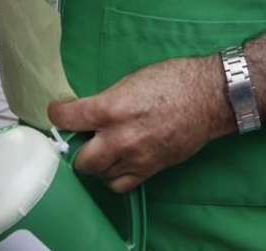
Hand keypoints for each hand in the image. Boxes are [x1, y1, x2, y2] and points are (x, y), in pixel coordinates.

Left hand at [47, 55, 232, 193]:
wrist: (208, 97)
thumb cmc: (172, 80)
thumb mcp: (131, 80)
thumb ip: (107, 100)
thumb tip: (89, 111)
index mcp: (111, 108)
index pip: (67, 118)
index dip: (57, 114)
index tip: (58, 112)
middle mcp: (119, 137)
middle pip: (81, 160)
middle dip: (78, 149)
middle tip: (83, 137)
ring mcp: (135, 157)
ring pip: (99, 175)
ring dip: (97, 164)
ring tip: (102, 150)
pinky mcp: (150, 169)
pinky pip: (120, 185)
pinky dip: (114, 177)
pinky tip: (117, 163)